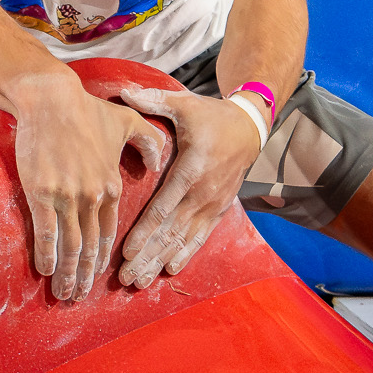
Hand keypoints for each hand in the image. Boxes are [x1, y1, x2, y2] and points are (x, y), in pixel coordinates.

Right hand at [10, 73, 170, 299]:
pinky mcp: (42, 193)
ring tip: (64, 293)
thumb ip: (148, 141)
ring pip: (70, 246)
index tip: (100, 278)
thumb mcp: (128, 121)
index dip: (103, 258)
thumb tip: (156, 163)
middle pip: (90, 246)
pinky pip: (46, 232)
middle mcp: (92, 196)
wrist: (52, 99)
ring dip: (68, 273)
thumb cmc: (88, 110)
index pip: (109, 232)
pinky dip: (47, 255)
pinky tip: (46, 270)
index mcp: (110, 185)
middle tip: (79, 298)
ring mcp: (67, 197)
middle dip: (85, 276)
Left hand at [114, 87, 264, 286]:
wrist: (249, 127)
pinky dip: (186, 255)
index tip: (126, 252)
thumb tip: (123, 91)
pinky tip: (169, 270)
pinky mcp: (220, 209)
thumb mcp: (183, 104)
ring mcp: (213, 203)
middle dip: (147, 256)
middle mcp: (203, 192)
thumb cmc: (210, 116)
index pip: (163, 207)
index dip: (144, 232)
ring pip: (184, 240)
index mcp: (191, 169)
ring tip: (140, 281)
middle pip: (171, 232)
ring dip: (161, 261)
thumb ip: (153, 101)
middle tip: (124, 279)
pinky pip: (201, 237)